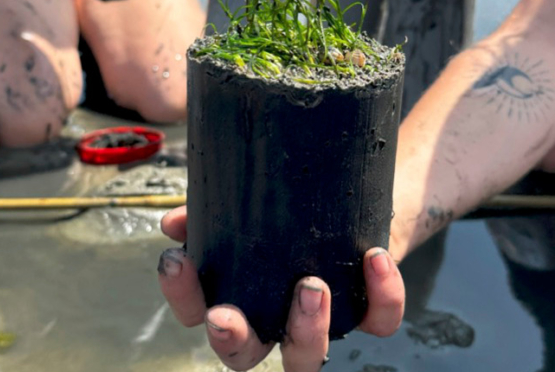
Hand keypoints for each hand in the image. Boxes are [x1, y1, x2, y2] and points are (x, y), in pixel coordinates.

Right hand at [158, 206, 404, 371]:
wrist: (359, 198)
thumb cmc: (301, 207)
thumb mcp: (259, 204)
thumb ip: (213, 211)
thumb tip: (173, 222)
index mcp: (246, 295)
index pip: (201, 312)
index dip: (183, 297)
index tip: (176, 260)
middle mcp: (279, 318)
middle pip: (244, 356)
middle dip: (230, 341)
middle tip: (223, 316)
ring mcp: (325, 320)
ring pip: (307, 358)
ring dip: (306, 331)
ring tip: (310, 287)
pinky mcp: (370, 309)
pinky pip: (379, 320)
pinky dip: (381, 295)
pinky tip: (374, 258)